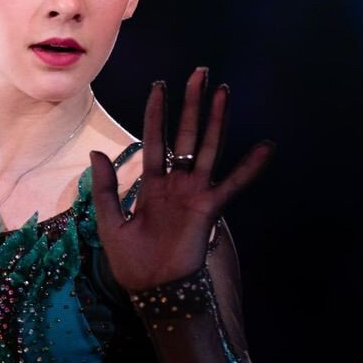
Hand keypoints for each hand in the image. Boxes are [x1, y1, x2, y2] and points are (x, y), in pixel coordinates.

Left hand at [89, 67, 275, 291]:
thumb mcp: (110, 222)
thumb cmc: (132, 261)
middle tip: (199, 73)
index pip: (154, 139)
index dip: (156, 113)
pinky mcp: (209, 208)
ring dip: (216, 119)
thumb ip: (106, 187)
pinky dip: (250, 166)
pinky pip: (233, 183)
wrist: (153, 289)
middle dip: (192, 104)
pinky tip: (265, 145)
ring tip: (223, 91)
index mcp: (152, 184)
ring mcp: (195, 193)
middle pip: (186, 134)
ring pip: (208, 148)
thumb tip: (97, 152)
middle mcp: (177, 183)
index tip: (158, 86)